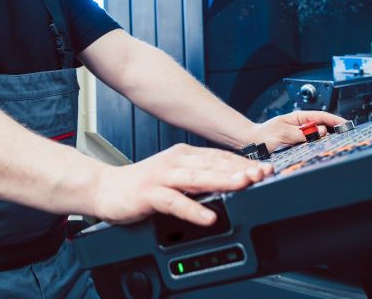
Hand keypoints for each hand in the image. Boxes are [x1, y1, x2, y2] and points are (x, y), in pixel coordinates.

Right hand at [92, 143, 272, 225]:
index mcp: (184, 156)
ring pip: (197, 177)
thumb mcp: (175, 176)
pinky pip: (174, 201)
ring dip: (222, 180)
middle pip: (213, 163)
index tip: (266, 169)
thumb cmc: (142, 185)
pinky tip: (208, 216)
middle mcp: (175, 161)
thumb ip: (199, 177)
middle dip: (240, 169)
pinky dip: (192, 208)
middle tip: (263, 173)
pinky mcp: (149, 194)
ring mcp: (162, 176)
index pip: (219, 157)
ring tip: (243, 185)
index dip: (244, 163)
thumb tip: (231, 181)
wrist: (105, 188)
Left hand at [249, 110, 347, 152]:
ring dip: (330, 138)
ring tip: (341, 142)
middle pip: (324, 125)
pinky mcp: (299, 144)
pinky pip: (313, 143)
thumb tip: (322, 130)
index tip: (347, 125)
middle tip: (348, 135)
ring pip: (320, 135)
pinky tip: (326, 149)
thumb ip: (302, 133)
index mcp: (298, 118)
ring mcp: (301, 134)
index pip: (322, 116)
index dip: (336, 120)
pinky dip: (321, 145)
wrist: (252, 143)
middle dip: (337, 129)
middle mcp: (301, 125)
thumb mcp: (283, 134)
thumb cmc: (264, 136)